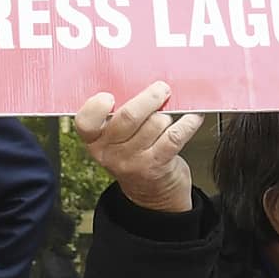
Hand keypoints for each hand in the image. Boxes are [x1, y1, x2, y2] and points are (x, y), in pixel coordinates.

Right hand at [76, 84, 200, 213]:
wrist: (152, 195)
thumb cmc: (135, 155)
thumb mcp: (116, 140)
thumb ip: (119, 115)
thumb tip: (139, 82)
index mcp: (95, 141)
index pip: (85, 122)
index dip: (96, 106)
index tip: (110, 96)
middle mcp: (110, 153)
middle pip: (128, 116)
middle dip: (150, 98)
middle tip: (162, 89)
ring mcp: (133, 161)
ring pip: (155, 123)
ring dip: (167, 116)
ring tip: (168, 118)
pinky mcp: (157, 166)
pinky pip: (175, 136)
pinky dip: (188, 123)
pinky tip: (193, 118)